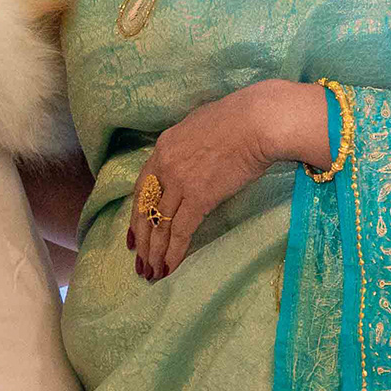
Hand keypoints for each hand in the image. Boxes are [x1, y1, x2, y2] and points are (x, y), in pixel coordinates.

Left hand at [128, 80, 329, 280]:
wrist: (258, 120)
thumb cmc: (239, 117)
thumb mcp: (200, 124)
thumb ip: (189, 144)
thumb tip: (193, 155)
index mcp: (163, 147)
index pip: (142, 187)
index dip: (137, 214)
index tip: (133, 234)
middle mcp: (165, 166)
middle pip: (146, 210)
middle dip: (141, 241)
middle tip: (139, 263)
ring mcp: (180, 182)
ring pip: (160, 225)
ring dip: (155, 253)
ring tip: (151, 274)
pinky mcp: (200, 197)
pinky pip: (181, 231)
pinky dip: (174, 253)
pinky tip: (169, 268)